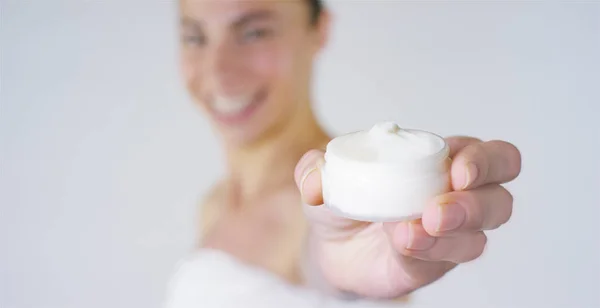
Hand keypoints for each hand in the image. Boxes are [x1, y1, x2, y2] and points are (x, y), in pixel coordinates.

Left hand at [294, 137, 520, 298]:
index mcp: (443, 162)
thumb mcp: (323, 176)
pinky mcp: (432, 265)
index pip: (492, 157)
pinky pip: (442, 261)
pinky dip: (426, 250)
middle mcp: (457, 199)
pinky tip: (403, 241)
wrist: (329, 245)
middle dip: (476, 203)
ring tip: (415, 229)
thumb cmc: (343, 199)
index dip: (486, 161)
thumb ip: (314, 169)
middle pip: (499, 198)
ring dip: (450, 232)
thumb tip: (314, 178)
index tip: (458, 169)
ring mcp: (448, 237)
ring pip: (478, 236)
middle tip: (438, 209)